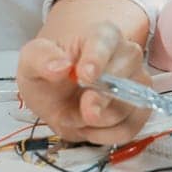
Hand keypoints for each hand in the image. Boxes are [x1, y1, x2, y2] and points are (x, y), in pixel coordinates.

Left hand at [17, 25, 152, 144]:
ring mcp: (137, 83)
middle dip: (102, 99)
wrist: (56, 97)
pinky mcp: (139, 110)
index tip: (84, 76)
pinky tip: (88, 128)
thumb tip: (60, 66)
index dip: (97, 58)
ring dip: (97, 121)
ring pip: (129, 106)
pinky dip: (105, 135)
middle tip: (82, 111)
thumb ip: (42, 59)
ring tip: (74, 116)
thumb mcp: (31, 62)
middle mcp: (127, 55)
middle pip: (125, 77)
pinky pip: (130, 128)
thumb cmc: (48, 74)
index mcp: (102, 36)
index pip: (106, 41)